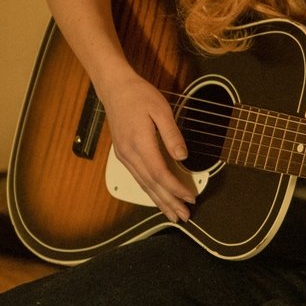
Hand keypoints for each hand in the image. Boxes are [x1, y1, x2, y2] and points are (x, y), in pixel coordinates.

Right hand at [99, 72, 195, 221]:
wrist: (115, 88)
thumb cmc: (139, 96)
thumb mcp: (161, 110)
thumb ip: (172, 134)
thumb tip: (183, 157)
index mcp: (140, 143)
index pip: (160, 173)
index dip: (176, 188)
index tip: (191, 197)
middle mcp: (129, 154)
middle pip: (151, 185)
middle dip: (169, 203)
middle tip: (184, 217)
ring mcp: (124, 156)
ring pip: (143, 185)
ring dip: (159, 201)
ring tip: (172, 214)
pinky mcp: (124, 154)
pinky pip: (138, 178)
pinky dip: (150, 191)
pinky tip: (157, 197)